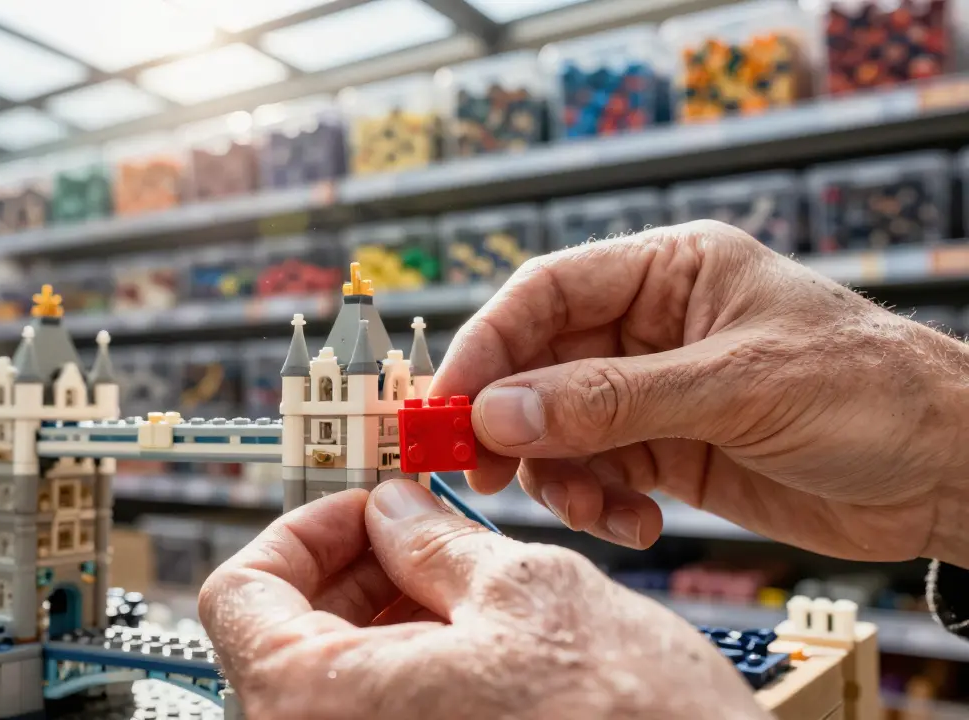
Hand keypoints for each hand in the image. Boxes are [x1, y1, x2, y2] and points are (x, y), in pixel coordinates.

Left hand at [199, 481, 763, 719]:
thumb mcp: (528, 593)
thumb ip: (435, 543)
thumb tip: (395, 513)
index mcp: (315, 703)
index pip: (239, 593)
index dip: (300, 531)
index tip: (360, 507)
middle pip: (285, 637)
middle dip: (354, 569)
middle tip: (423, 531)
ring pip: (337, 681)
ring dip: (387, 618)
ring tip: (466, 582)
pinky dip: (412, 672)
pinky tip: (478, 643)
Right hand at [433, 221, 968, 563]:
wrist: (948, 471)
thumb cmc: (870, 391)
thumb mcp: (735, 386)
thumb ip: (612, 400)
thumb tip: (501, 411)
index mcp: (668, 272)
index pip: (548, 293)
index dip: (488, 342)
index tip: (447, 399)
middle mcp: (651, 327)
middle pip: (540, 364)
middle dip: (509, 418)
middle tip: (478, 468)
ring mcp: (656, 393)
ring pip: (560, 428)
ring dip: (559, 473)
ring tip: (592, 508)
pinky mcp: (669, 452)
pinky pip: (599, 473)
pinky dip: (600, 503)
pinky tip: (638, 523)